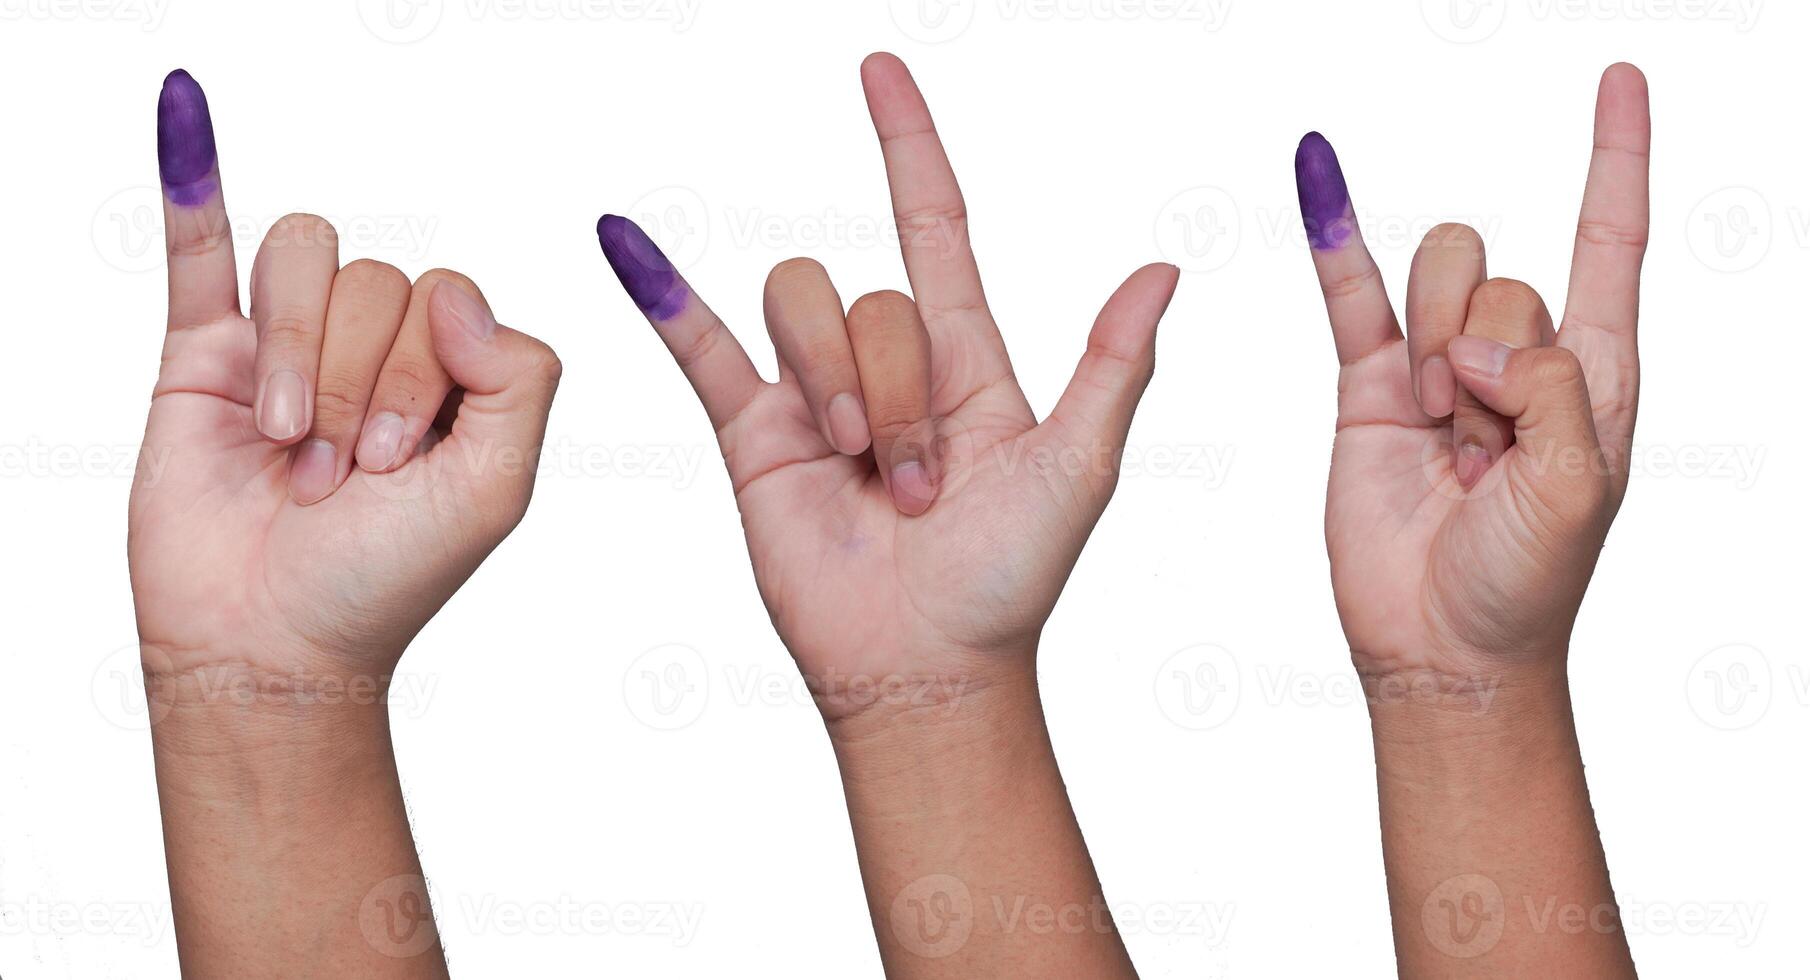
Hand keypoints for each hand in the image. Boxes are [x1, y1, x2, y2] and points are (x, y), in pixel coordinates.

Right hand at [130, 69, 562, 691]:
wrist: (270, 645)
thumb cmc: (383, 580)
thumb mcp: (496, 488)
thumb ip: (522, 380)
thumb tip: (458, 294)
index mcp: (451, 373)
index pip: (454, 302)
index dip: (428, 374)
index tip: (402, 466)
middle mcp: (374, 348)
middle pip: (382, 281)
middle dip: (360, 386)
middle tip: (344, 478)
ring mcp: (287, 345)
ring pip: (307, 260)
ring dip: (301, 357)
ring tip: (291, 448)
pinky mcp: (204, 354)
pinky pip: (200, 246)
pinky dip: (192, 175)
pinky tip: (187, 110)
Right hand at [597, 54, 1177, 722]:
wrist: (923, 663)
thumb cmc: (1009, 579)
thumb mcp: (1078, 468)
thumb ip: (1111, 367)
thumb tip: (1160, 270)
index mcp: (966, 359)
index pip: (933, 224)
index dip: (907, 145)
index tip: (880, 70)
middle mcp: (887, 364)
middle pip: (869, 294)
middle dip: (896, 385)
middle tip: (920, 484)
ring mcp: (814, 396)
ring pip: (801, 310)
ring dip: (834, 385)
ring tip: (863, 473)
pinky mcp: (753, 433)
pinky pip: (702, 346)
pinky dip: (664, 293)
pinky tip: (627, 242)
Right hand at [1298, 65, 1649, 683]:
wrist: (1443, 645)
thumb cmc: (1528, 583)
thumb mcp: (1578, 488)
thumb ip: (1547, 390)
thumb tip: (1471, 346)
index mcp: (1593, 373)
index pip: (1611, 238)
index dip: (1616, 158)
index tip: (1618, 80)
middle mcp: (1518, 357)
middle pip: (1502, 271)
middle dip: (1484, 349)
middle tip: (1479, 440)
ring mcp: (1439, 367)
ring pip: (1437, 277)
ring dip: (1432, 347)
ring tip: (1438, 435)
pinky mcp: (1370, 385)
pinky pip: (1350, 293)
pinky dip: (1332, 233)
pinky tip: (1318, 171)